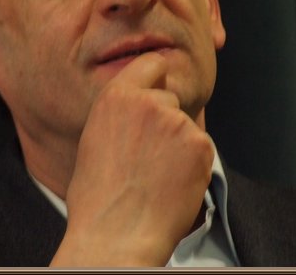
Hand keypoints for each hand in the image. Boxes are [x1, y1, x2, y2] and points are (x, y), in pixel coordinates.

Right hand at [50, 53, 213, 266]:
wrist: (116, 233)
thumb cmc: (97, 196)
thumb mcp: (94, 139)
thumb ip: (120, 115)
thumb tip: (138, 110)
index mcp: (116, 96)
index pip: (152, 63)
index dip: (157, 78)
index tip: (158, 90)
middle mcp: (147, 101)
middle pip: (170, 98)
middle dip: (166, 120)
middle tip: (150, 156)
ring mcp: (175, 121)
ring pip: (186, 126)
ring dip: (180, 145)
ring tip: (157, 176)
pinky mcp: (198, 143)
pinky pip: (201, 149)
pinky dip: (194, 165)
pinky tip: (172, 185)